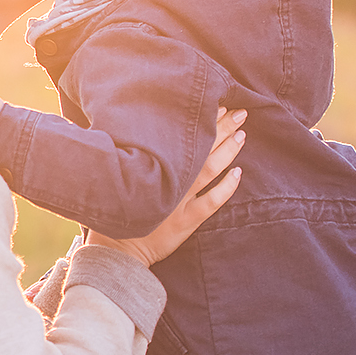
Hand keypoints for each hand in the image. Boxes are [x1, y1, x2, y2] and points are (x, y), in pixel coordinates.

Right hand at [88, 108, 246, 266]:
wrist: (115, 250)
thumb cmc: (112, 212)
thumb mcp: (117, 177)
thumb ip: (128, 156)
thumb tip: (134, 133)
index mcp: (154, 166)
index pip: (183, 136)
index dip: (202, 120)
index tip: (216, 104)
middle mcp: (171, 180)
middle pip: (203, 148)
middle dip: (223, 128)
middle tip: (240, 112)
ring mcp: (181, 201)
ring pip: (211, 170)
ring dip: (229, 151)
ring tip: (242, 134)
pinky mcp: (187, 221)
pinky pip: (213, 201)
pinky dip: (227, 186)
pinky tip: (239, 173)